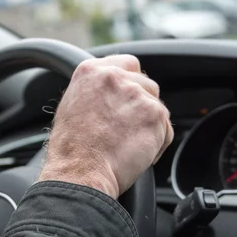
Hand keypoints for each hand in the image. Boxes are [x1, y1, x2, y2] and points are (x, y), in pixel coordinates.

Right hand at [38, 55, 172, 197]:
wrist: (79, 172)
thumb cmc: (71, 151)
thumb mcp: (72, 108)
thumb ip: (95, 92)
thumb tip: (110, 96)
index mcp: (91, 71)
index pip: (127, 64)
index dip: (131, 83)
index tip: (128, 100)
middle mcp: (114, 76)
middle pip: (146, 84)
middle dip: (142, 107)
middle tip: (127, 130)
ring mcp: (136, 94)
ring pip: (157, 107)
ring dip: (149, 126)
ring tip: (128, 146)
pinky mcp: (154, 114)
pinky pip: (165, 129)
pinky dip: (157, 145)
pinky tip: (137, 155)